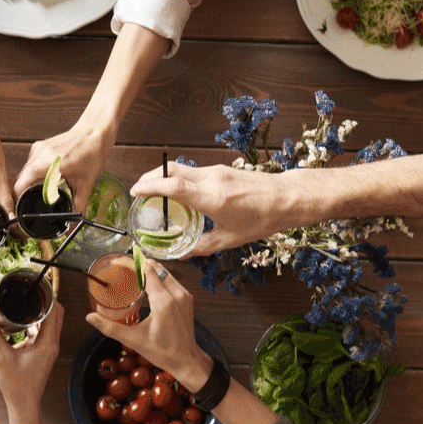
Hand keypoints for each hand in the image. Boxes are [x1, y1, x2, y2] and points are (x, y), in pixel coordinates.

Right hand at [0, 302, 62, 412]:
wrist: (23, 405)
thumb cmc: (17, 385)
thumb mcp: (2, 357)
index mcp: (48, 343)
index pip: (55, 311)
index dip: (48, 296)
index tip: (36, 285)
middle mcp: (52, 344)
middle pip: (55, 314)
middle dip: (44, 301)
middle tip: (29, 291)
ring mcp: (48, 349)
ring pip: (49, 323)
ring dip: (39, 312)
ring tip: (23, 302)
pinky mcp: (42, 353)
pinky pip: (42, 332)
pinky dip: (34, 324)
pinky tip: (19, 322)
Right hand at [14, 122, 112, 214]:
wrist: (95, 132)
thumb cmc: (92, 153)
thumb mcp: (85, 184)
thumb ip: (78, 206)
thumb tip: (73, 224)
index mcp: (47, 164)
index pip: (20, 184)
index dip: (17, 199)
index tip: (19, 210)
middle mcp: (39, 154)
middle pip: (20, 179)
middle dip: (23, 194)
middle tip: (30, 206)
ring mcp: (38, 149)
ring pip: (24, 172)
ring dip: (28, 183)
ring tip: (40, 192)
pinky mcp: (39, 146)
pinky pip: (30, 164)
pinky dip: (34, 174)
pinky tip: (45, 179)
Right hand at [84, 262, 212, 389]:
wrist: (187, 360)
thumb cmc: (163, 351)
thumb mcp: (134, 340)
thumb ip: (110, 327)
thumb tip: (90, 318)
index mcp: (164, 302)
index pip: (149, 271)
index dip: (136, 262)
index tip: (124, 258)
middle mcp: (177, 294)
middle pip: (158, 268)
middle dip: (142, 263)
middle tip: (126, 264)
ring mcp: (184, 296)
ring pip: (167, 273)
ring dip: (152, 269)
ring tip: (136, 271)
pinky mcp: (188, 299)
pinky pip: (173, 281)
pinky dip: (161, 277)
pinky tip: (150, 282)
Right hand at [129, 163, 283, 256]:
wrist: (288, 197)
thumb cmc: (263, 218)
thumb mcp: (230, 239)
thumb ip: (202, 246)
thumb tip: (182, 254)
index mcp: (211, 197)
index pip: (171, 185)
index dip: (149, 186)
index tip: (135, 192)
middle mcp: (211, 179)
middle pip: (171, 169)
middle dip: (151, 177)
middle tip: (139, 190)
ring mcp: (217, 171)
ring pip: (182, 169)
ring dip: (165, 177)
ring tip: (156, 193)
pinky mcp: (222, 169)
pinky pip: (194, 171)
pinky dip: (180, 179)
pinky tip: (180, 194)